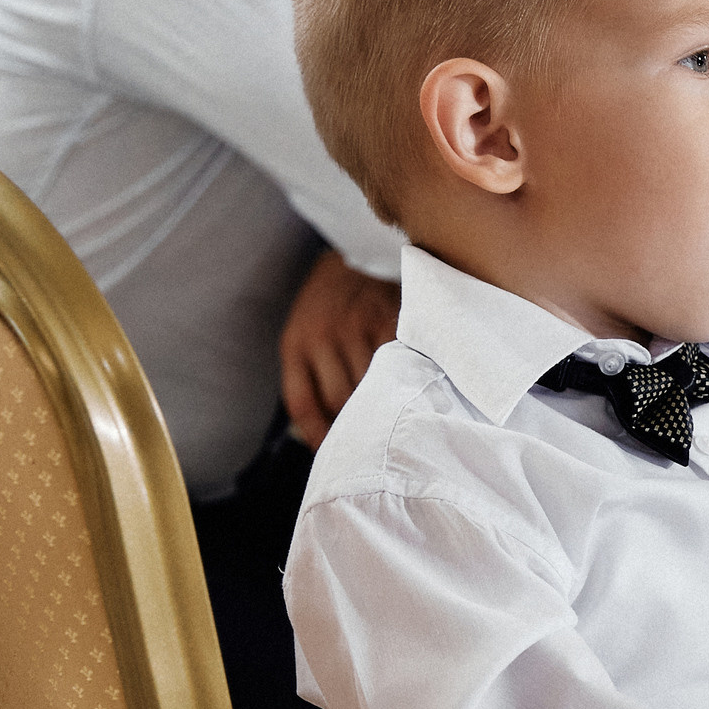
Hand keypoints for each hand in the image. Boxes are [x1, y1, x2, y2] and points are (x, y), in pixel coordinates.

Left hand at [280, 250, 399, 446]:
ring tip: (397, 423)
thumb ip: (312, 378)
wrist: (353, 253)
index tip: (333, 455)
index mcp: (296, 343)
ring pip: (372, 386)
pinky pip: (399, 364)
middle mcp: (323, 334)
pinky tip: (412, 391)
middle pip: (341, 400)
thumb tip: (326, 436)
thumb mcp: (305, 336)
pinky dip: (405, 381)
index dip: (319, 437)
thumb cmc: (329, 307)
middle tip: (372, 444)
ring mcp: (358, 325)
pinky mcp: (390, 318)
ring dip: (384, 407)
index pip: (304, 404)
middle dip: (355, 425)